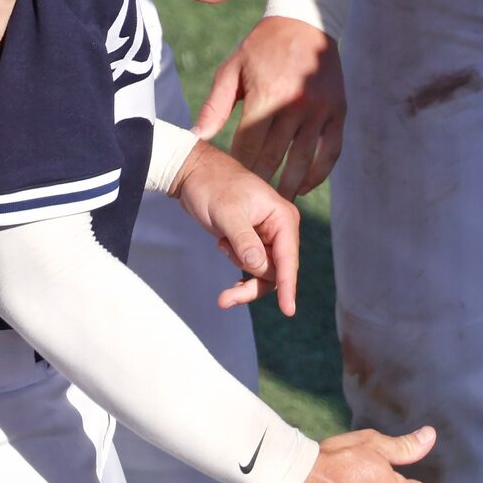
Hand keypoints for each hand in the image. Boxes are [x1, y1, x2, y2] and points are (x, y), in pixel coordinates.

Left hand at [174, 141, 300, 313]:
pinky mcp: (253, 240)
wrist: (194, 173)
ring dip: (242, 276)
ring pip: (264, 273)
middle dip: (252, 283)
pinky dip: (240, 272)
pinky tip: (224, 257)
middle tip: (224, 298)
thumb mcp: (227, 213)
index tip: (288, 309)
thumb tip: (261, 267)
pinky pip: (253, 267)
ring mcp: (267, 235)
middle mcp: (280, 228)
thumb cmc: (212, 186)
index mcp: (282, 217)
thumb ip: (245, 241)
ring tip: (220, 248)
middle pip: (276, 271)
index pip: (288, 259)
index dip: (288, 285)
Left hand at [193, 16, 344, 197]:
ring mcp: (319, 110)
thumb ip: (214, 106)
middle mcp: (295, 106)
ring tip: (277, 203)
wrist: (306, 21)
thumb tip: (196, 137)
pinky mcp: (338, 112)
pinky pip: (330, 152)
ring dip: (289, 186)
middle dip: (260, 182)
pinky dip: (318, 173)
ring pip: (303, 161)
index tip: (231, 184)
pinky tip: (304, 186)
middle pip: (274, 157)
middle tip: (250, 203)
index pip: (248, 145)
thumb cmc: (261, 47)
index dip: (238, 167)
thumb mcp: (232, 69)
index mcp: (266, 95)